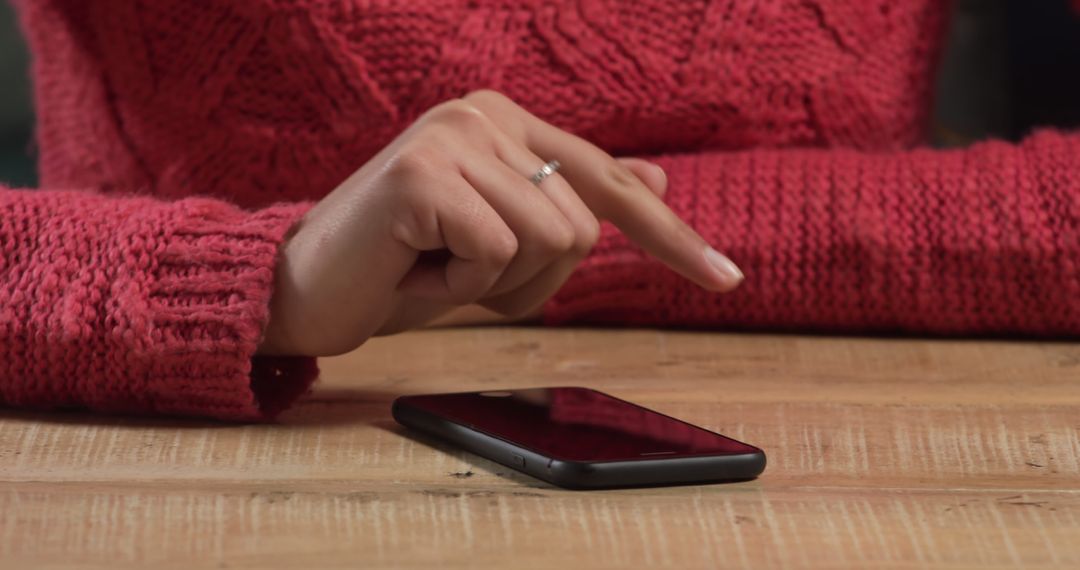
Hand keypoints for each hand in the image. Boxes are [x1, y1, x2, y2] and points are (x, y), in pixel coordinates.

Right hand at [257, 90, 743, 355]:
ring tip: (435, 269)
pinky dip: (462, 289)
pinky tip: (415, 269)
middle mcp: (482, 114)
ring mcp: (452, 137)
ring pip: (552, 239)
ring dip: (497, 285)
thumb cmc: (402, 269)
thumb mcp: (500, 243)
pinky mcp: (424, 174)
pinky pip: (500, 252)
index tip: (727, 278)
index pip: (609, 181)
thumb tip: (656, 180)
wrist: (302, 290)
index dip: (671, 236)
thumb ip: (568, 205)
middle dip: (533, 278)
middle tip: (460, 274)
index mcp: (503, 124)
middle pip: (584, 223)